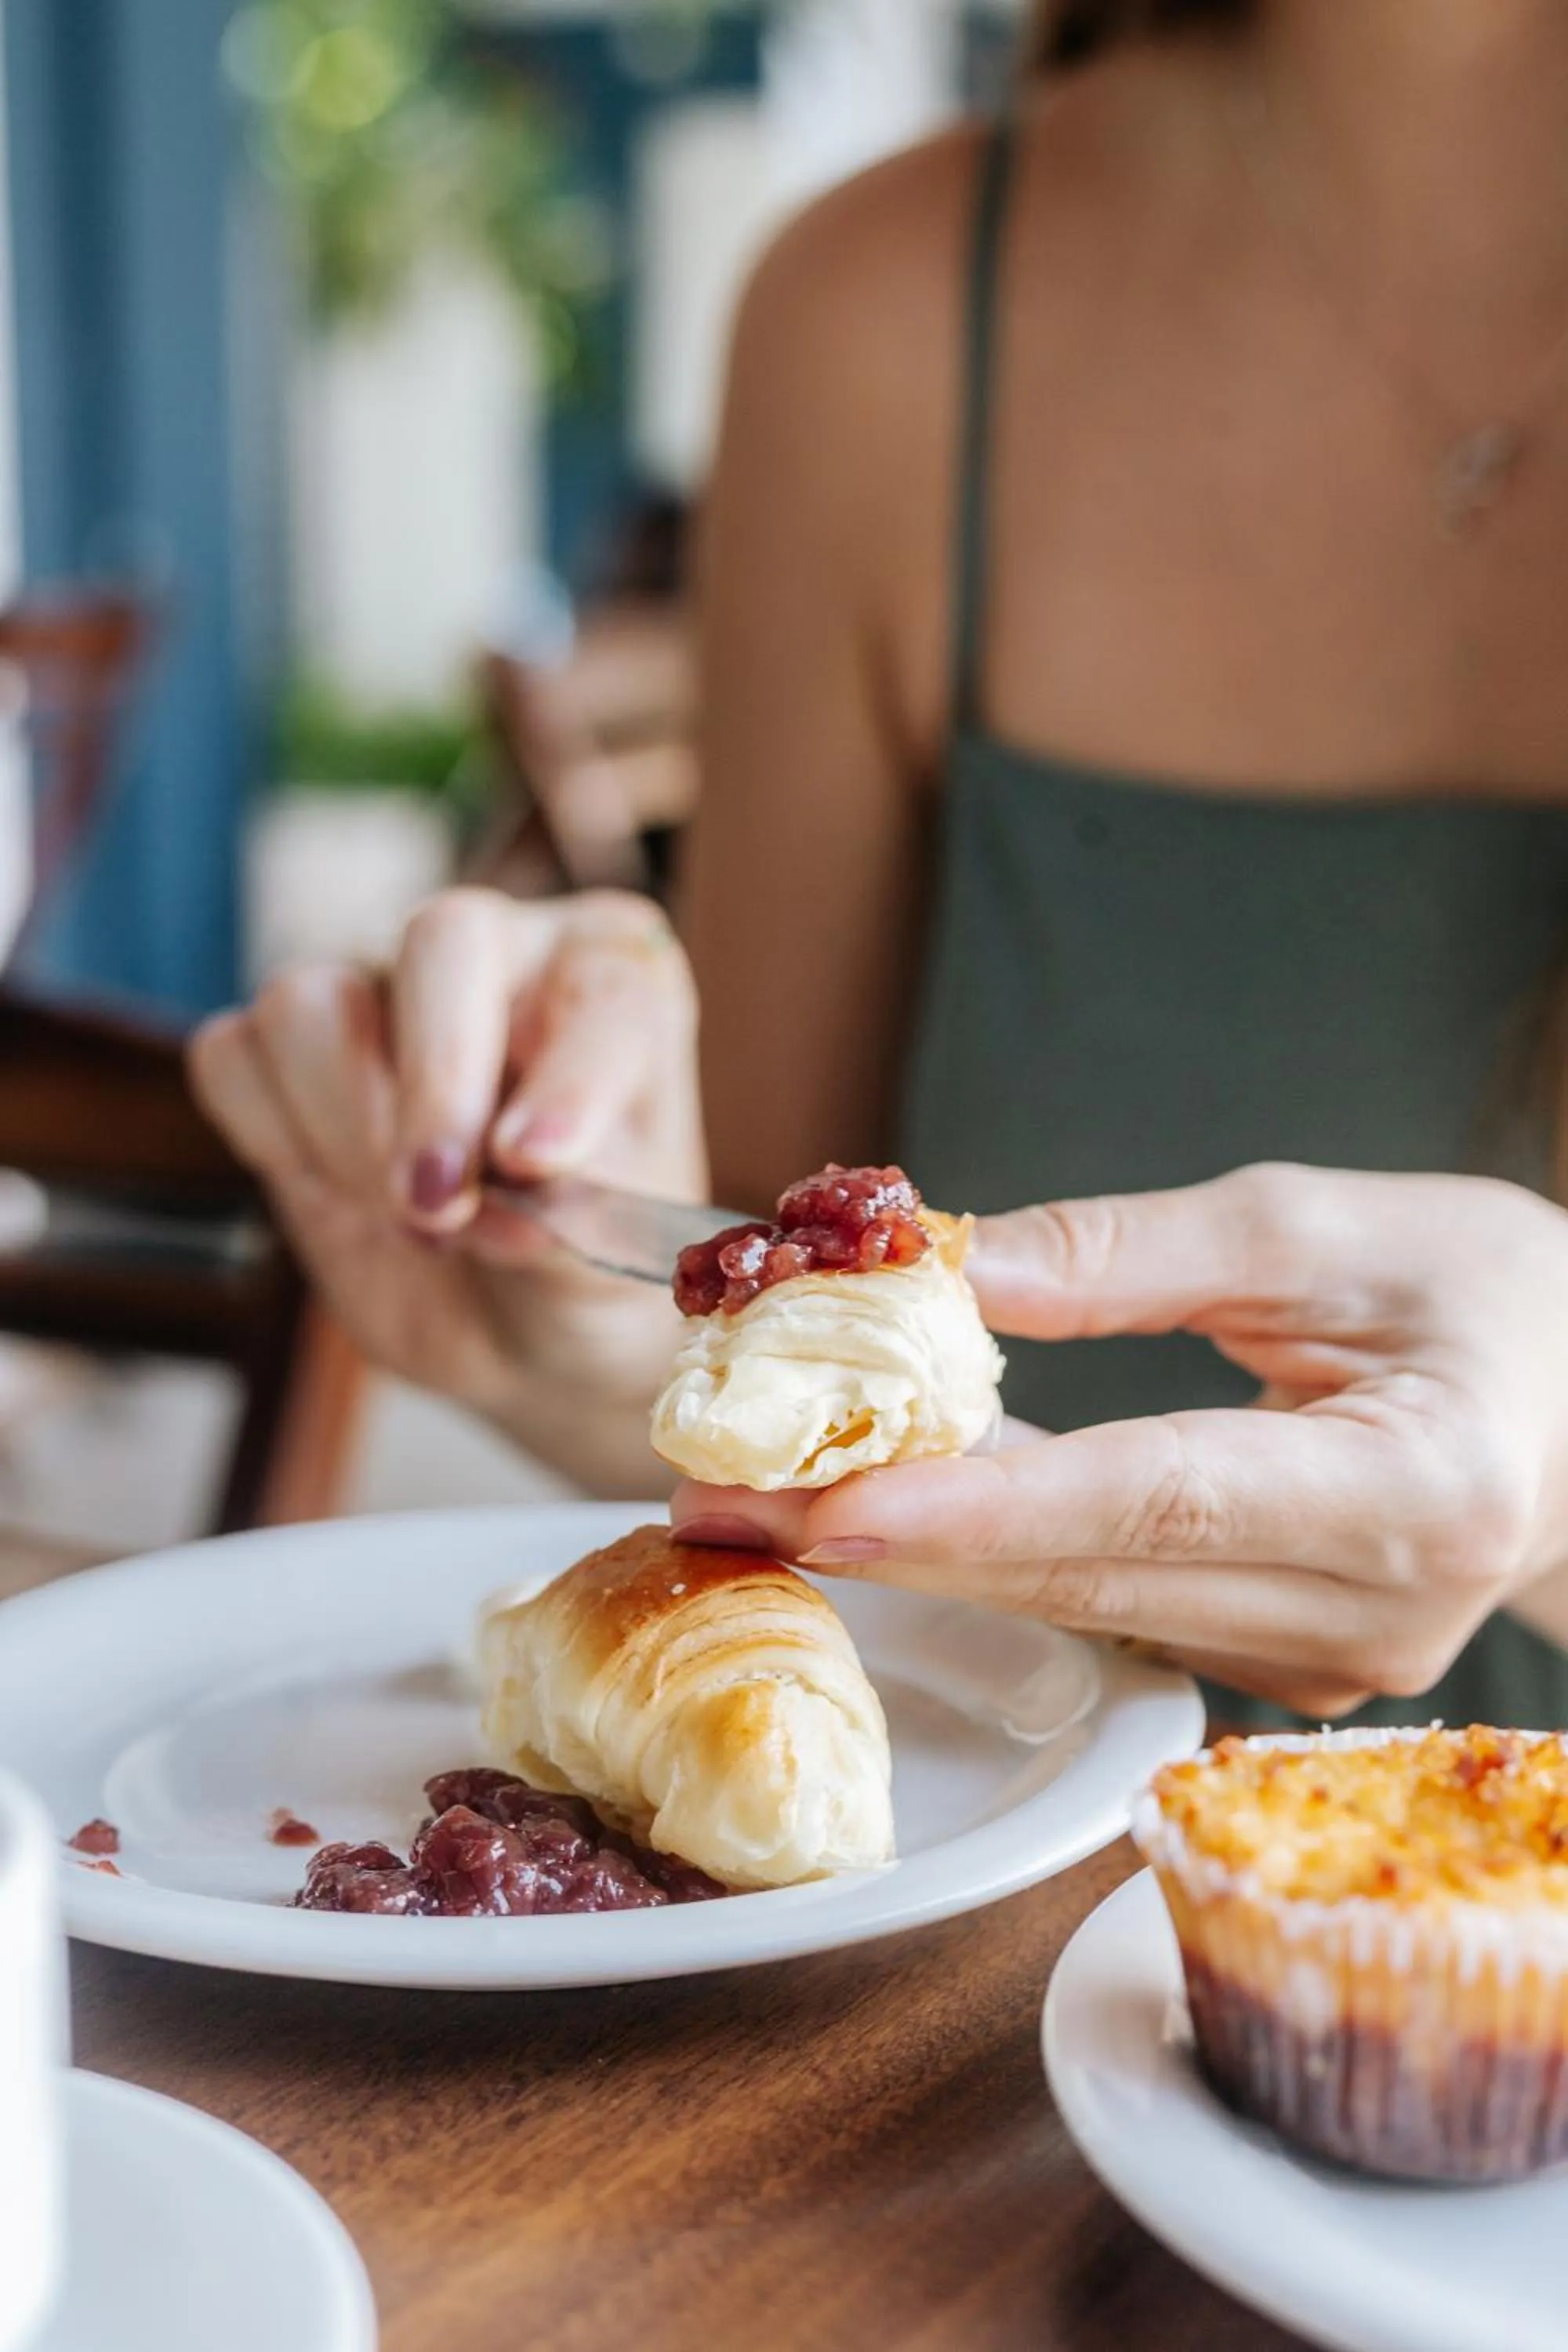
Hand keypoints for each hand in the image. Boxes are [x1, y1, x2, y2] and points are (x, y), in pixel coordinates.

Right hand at [189, 887, 702, 1492]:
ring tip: (416, 1226)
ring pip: (312, 1001)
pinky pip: (234, 1054)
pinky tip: (342, 1197)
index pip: (602, 985)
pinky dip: (274, 1137)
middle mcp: (496, 953)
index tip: (538, 1167)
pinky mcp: (283, 1053)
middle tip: (439, 1204)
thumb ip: (575, 1216)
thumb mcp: (614, 1263)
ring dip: (347, 1130)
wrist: (522, 1326)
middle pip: (441, 940)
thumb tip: (506, 1192)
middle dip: (437, 1084)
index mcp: (613, 971)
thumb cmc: (591, 1267)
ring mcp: (377, 991)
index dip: (566, 1075)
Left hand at [671, 1165, 1567, 1714]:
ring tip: (757, 1497)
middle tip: (711, 1502)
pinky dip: (997, 1560)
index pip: (1150, 1500)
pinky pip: (1110, 1614)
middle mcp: (1368, 1613)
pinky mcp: (1282, 1673)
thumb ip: (1128, 1257)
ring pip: (1079, 1609)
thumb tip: (944, 1269)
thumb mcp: (1322, 1228)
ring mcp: (1325, 1668)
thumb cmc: (1489, 1294)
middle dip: (885, 1538)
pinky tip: (891, 1508)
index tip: (815, 1501)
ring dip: (918, 1551)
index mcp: (1413, 1488)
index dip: (971, 1505)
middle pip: (1084, 1577)